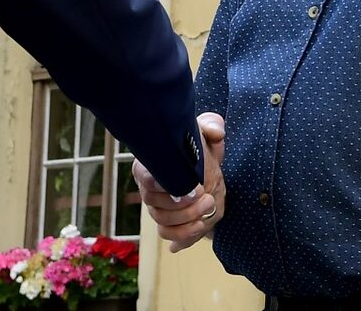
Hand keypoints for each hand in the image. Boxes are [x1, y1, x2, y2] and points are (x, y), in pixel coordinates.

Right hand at [133, 112, 225, 251]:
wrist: (206, 169)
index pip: (144, 175)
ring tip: (208, 207)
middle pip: (153, 202)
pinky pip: (167, 233)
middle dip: (180, 203)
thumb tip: (216, 133)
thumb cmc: (198, 148)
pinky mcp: (166, 222)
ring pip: (161, 220)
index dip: (161, 183)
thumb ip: (211, 125)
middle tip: (205, 195)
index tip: (188, 183)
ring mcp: (156, 207)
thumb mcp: (206, 131)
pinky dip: (183, 234)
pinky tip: (200, 226)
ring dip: (186, 219)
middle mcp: (148, 187)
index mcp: (150, 164)